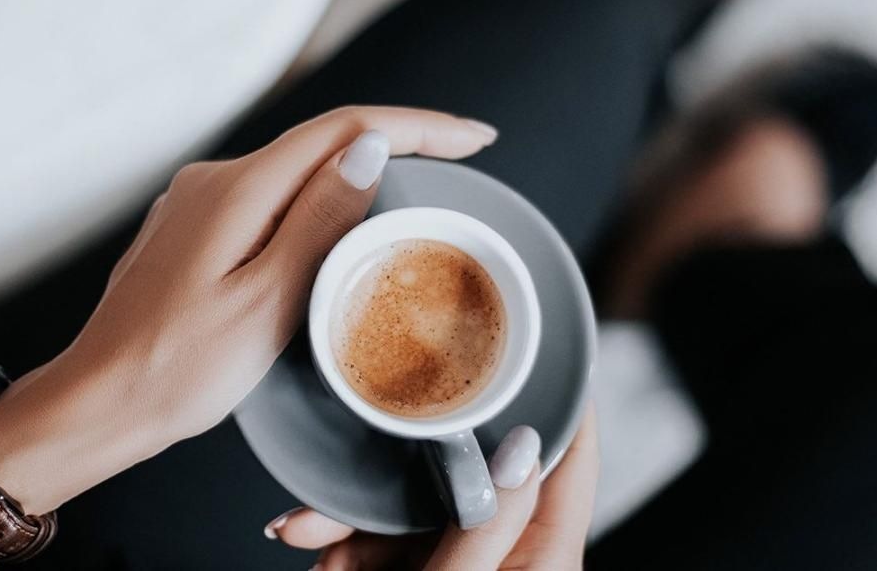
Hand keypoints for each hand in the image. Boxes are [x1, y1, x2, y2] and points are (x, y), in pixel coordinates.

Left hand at [0, 106, 497, 514]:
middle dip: (399, 141)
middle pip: (322, 141)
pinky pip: (270, 199)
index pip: (345, 130)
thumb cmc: (177, 369)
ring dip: (359, 170)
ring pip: (296, 170)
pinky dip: (319, 200)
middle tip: (464, 159)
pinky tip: (343, 223)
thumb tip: (371, 151)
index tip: (476, 139)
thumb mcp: (268, 301)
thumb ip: (319, 221)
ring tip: (420, 186)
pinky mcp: (192, 233)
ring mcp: (197, 205)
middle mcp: (213, 181)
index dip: (419, 127)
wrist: (99, 403)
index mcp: (236, 190)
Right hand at [269, 405, 599, 569]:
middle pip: (473, 476)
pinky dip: (344, 549)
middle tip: (353, 474)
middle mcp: (513, 562)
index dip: (562, 387)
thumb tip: (525, 447)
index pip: (570, 455)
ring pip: (415, 510)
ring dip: (352, 521)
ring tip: (306, 536)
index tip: (544, 328)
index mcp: (549, 562)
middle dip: (399, 473)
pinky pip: (388, 548)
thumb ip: (485, 524)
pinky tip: (310, 547)